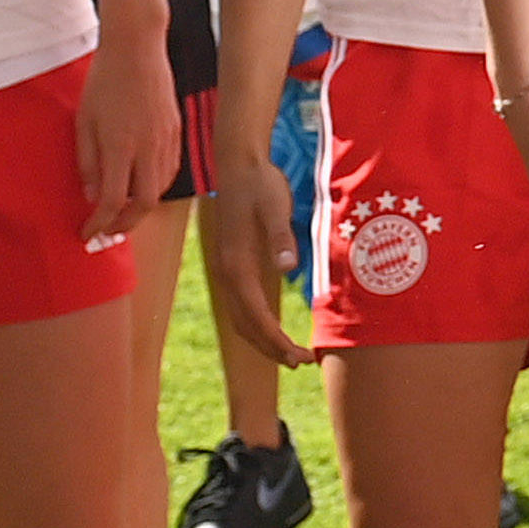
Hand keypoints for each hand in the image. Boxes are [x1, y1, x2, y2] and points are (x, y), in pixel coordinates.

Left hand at [80, 45, 178, 222]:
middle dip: (125, 224)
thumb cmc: (104, 80)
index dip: (100, 223)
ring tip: (123, 210)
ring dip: (141, 207)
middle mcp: (148, 148)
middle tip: (108, 229)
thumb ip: (87, 161)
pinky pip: (170, 170)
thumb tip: (91, 194)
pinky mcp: (176, 132)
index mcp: (120, 146)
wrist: (137, 48)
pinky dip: (155, 187)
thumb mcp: (84, 120)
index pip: (113, 200)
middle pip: (143, 204)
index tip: (88, 233)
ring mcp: (166, 140)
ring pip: (160, 189)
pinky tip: (142, 184)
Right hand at [203, 144, 310, 366]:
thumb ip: (280, 236)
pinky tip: (274, 329)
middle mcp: (226, 273)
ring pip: (241, 319)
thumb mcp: (275, 205)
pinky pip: (241, 306)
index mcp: (237, 264)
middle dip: (272, 349)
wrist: (239, 164)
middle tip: (303, 363)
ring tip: (291, 355)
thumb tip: (288, 268)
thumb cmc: (261, 185)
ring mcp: (225, 271)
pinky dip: (256, 325)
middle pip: (246, 325)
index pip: (256, 316)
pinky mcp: (231, 265)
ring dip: (263, 341)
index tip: (300, 356)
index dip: (277, 341)